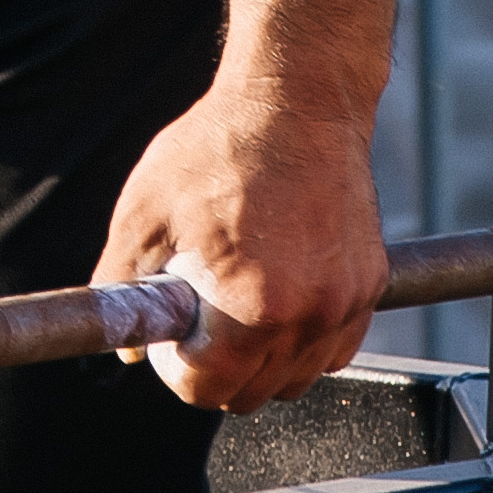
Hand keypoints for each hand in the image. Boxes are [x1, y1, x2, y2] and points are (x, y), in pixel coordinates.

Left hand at [90, 85, 393, 410]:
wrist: (299, 99)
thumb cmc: (222, 145)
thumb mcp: (145, 210)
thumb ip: (124, 285)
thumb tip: (123, 344)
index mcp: (252, 307)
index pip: (206, 389)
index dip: (175, 367)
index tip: (172, 333)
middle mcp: (308, 316)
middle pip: (252, 393)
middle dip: (216, 368)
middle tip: (199, 317)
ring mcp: (345, 303)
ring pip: (297, 379)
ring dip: (262, 361)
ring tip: (238, 303)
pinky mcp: (369, 285)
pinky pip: (335, 349)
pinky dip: (306, 343)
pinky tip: (280, 301)